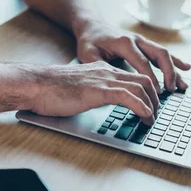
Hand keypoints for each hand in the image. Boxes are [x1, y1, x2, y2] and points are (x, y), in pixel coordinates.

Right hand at [24, 62, 158, 124]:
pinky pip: (129, 96)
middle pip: (144, 80)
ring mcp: (103, 80)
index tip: (151, 105)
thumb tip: (100, 105)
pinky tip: (145, 117)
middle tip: (156, 114)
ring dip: (152, 105)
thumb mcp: (78, 89)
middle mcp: (107, 72)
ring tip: (152, 120)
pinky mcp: (99, 91)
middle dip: (155, 98)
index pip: (134, 76)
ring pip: (141, 87)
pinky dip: (142, 107)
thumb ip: (92, 93)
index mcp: (102, 70)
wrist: (34, 85)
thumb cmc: (49, 90)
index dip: (148, 91)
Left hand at [75, 20, 190, 92]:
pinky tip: (187, 68)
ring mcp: (142, 41)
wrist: (92, 26)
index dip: (151, 77)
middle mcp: (136, 40)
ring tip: (183, 85)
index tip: (157, 92)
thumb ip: (98, 66)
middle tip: (171, 90)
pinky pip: (162, 52)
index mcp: (124, 43)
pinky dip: (175, 60)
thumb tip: (109, 80)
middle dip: (168, 72)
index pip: (142, 62)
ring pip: (164, 53)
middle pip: (159, 54)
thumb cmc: (89, 41)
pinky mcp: (144, 44)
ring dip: (175, 69)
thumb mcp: (87, 54)